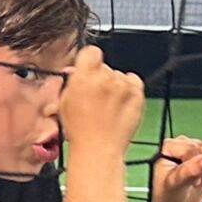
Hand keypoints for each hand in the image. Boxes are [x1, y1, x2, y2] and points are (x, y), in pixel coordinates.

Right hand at [56, 46, 143, 161]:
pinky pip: (134, 82)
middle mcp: (106, 78)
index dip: (88, 61)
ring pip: (119, 75)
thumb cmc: (80, 131)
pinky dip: (128, 90)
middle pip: (105, 66)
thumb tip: (75, 72)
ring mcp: (124, 86)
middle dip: (99, 77)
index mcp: (84, 77)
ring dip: (114, 85)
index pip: (91, 52)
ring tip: (107, 105)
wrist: (98, 149)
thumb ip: (71, 83)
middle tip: (94, 95)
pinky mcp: (138, 95)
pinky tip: (119, 104)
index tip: (87, 69)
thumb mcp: (64, 103)